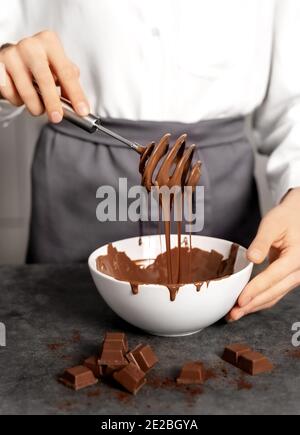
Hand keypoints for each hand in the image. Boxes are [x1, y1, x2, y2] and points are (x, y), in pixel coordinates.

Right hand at [0, 30, 88, 122]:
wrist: (10, 60)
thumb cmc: (37, 66)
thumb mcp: (56, 68)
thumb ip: (69, 82)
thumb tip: (79, 103)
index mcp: (49, 42)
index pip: (66, 72)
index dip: (76, 94)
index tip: (82, 111)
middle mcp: (30, 45)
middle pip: (45, 79)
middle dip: (53, 102)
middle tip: (57, 117)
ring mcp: (12, 54)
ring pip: (26, 90)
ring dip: (35, 106)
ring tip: (37, 107)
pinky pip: (9, 92)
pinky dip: (17, 100)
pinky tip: (20, 95)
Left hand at [227, 188, 299, 321]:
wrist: (297, 217)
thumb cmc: (286, 218)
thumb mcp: (272, 224)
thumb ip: (261, 242)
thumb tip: (253, 258)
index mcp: (296, 258)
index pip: (273, 278)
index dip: (255, 290)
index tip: (241, 300)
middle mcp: (299, 271)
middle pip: (274, 292)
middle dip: (252, 304)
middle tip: (233, 314)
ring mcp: (295, 276)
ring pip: (275, 296)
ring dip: (255, 306)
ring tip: (235, 313)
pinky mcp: (289, 278)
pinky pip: (275, 293)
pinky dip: (260, 300)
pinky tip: (246, 305)